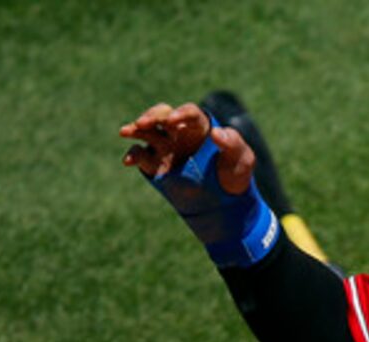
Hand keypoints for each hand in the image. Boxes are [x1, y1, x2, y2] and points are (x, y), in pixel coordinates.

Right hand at [118, 102, 253, 191]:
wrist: (225, 201)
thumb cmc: (235, 175)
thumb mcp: (242, 160)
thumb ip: (234, 144)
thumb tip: (217, 132)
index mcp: (200, 126)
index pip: (189, 113)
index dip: (180, 114)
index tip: (174, 121)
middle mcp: (179, 132)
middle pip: (163, 115)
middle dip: (152, 116)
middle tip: (143, 123)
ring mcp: (166, 147)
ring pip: (147, 131)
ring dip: (136, 129)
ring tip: (126, 132)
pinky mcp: (156, 164)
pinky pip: (141, 156)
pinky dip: (133, 156)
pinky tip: (128, 161)